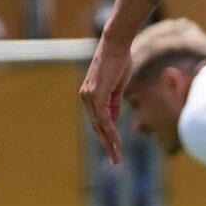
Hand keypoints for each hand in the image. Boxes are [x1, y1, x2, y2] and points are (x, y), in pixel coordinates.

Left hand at [81, 32, 130, 164]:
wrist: (116, 44)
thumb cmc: (119, 61)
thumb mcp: (118, 86)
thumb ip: (115, 102)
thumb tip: (113, 119)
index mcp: (90, 95)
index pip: (98, 120)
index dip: (107, 135)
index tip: (116, 148)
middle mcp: (86, 97)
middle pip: (96, 127)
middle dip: (107, 144)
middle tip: (115, 160)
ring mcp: (89, 96)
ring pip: (99, 125)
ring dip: (109, 143)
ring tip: (117, 156)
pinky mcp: (96, 95)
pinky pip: (103, 118)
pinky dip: (110, 131)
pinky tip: (116, 142)